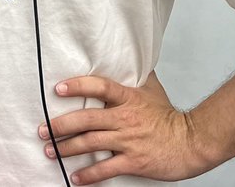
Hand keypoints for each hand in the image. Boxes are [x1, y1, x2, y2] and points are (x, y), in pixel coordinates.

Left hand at [39, 72, 209, 183]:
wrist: (192, 142)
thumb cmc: (170, 117)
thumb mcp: (153, 90)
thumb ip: (137, 76)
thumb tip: (130, 59)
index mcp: (128, 98)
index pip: (99, 87)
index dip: (78, 86)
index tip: (58, 89)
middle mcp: (124, 118)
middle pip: (86, 119)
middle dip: (60, 125)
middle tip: (43, 129)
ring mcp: (128, 141)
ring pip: (90, 143)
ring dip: (67, 148)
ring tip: (50, 151)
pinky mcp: (133, 162)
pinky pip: (106, 168)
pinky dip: (89, 175)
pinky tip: (75, 177)